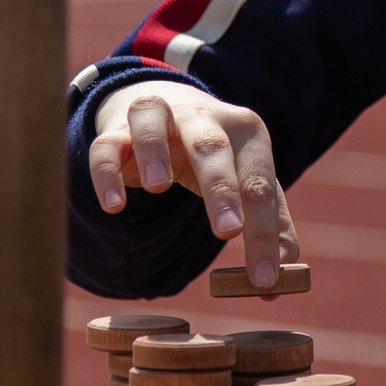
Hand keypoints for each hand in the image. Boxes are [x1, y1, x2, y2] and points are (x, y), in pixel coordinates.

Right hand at [88, 81, 301, 288]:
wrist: (171, 105)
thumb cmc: (216, 156)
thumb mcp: (246, 178)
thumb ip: (269, 222)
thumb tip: (279, 277)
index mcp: (245, 133)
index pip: (259, 183)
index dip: (265, 233)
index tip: (263, 280)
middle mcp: (203, 118)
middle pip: (213, 148)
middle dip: (222, 190)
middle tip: (229, 233)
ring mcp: (158, 117)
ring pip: (153, 122)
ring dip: (155, 152)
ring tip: (159, 188)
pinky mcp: (117, 130)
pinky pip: (107, 146)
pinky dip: (107, 172)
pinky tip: (114, 205)